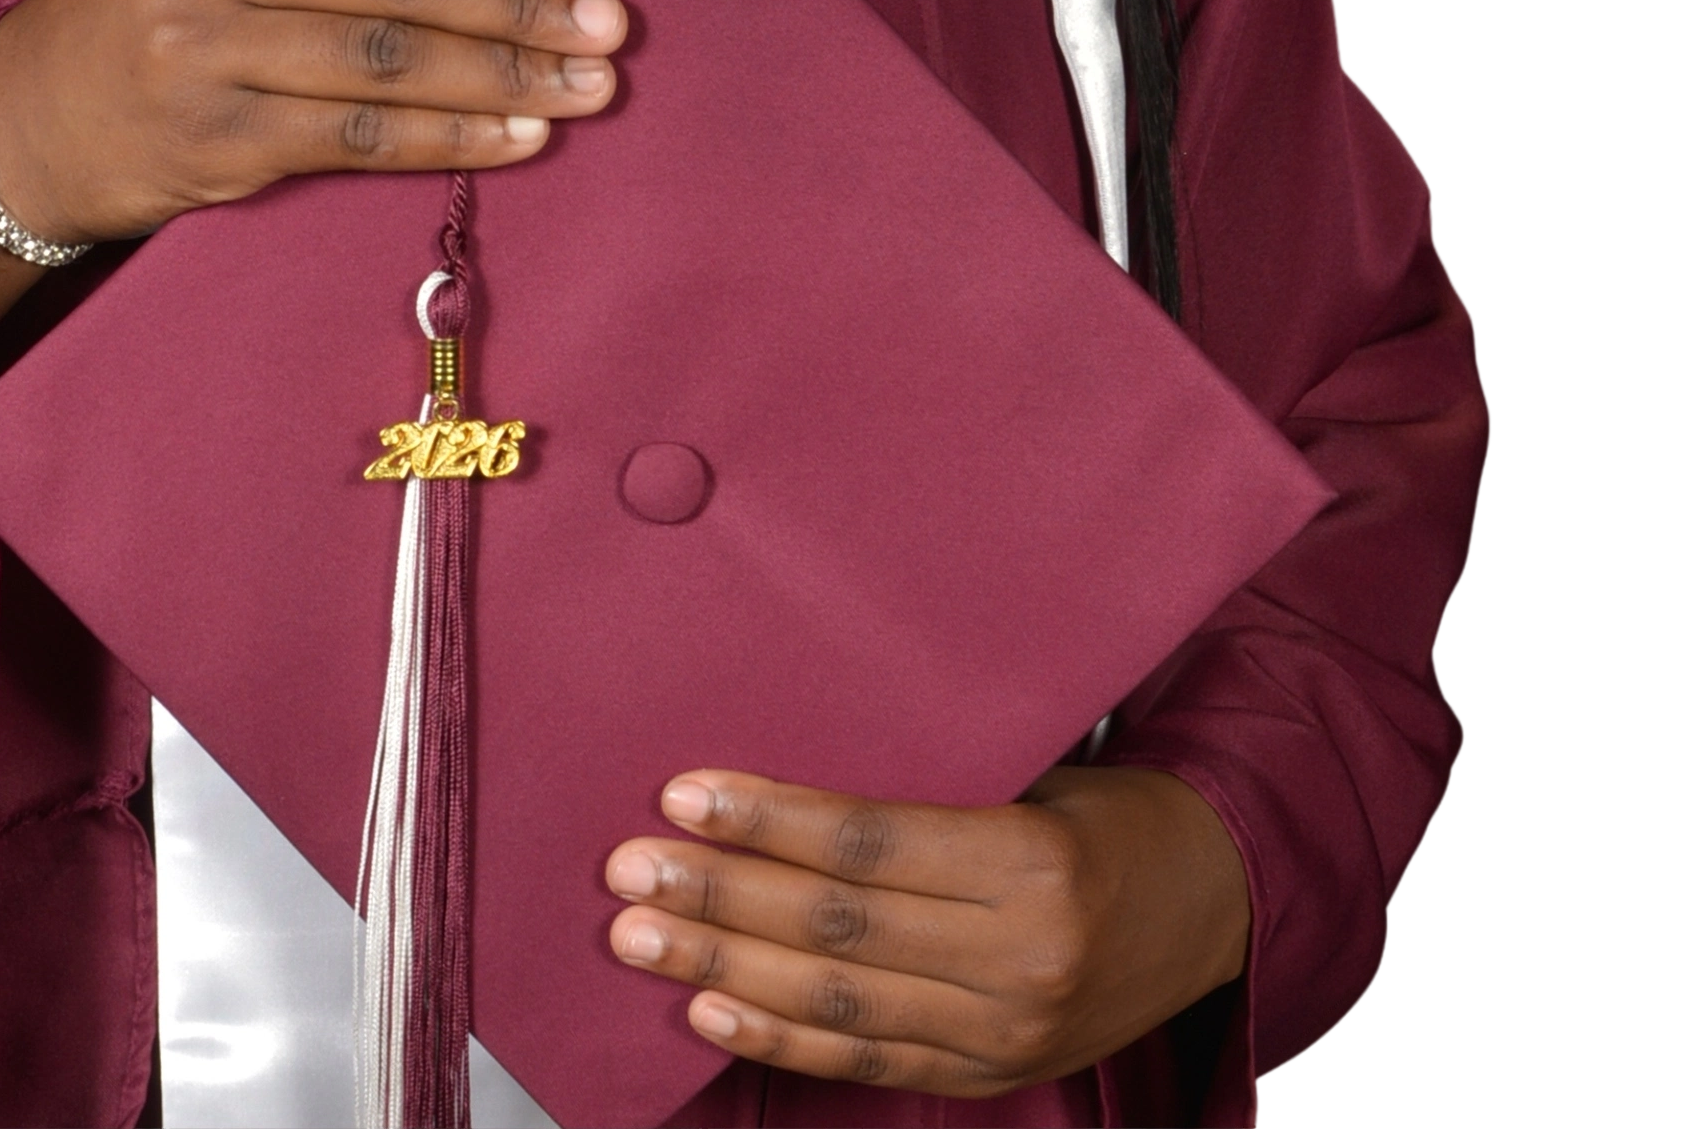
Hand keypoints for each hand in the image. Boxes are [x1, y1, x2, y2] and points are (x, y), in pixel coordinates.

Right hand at [0, 0, 621, 321]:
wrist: (14, 121)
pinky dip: (449, 140)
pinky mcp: (216, 145)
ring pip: (391, 62)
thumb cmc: (132, 19)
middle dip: (520, 0)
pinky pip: (358, 140)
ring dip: (505, 75)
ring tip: (587, 85)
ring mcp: (209, 55)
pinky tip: (517, 138)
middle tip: (607, 22)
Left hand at [605, 763, 1250, 1096]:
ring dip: (724, 971)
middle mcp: (1021, 961)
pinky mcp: (994, 1074)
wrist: (1218, 905)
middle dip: (721, 899)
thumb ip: (927, 787)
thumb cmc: (1108, 814)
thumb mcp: (1036, 774)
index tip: (683, 795)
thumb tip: (784, 772)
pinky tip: (709, 1012)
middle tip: (629, 871)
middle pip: (839, 931)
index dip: (770, 823)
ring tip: (638, 940)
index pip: (870, 846)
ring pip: (839, 1004)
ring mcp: (1006, 1033)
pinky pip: (868, 1060)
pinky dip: (779, 1039)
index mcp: (1033, 866)